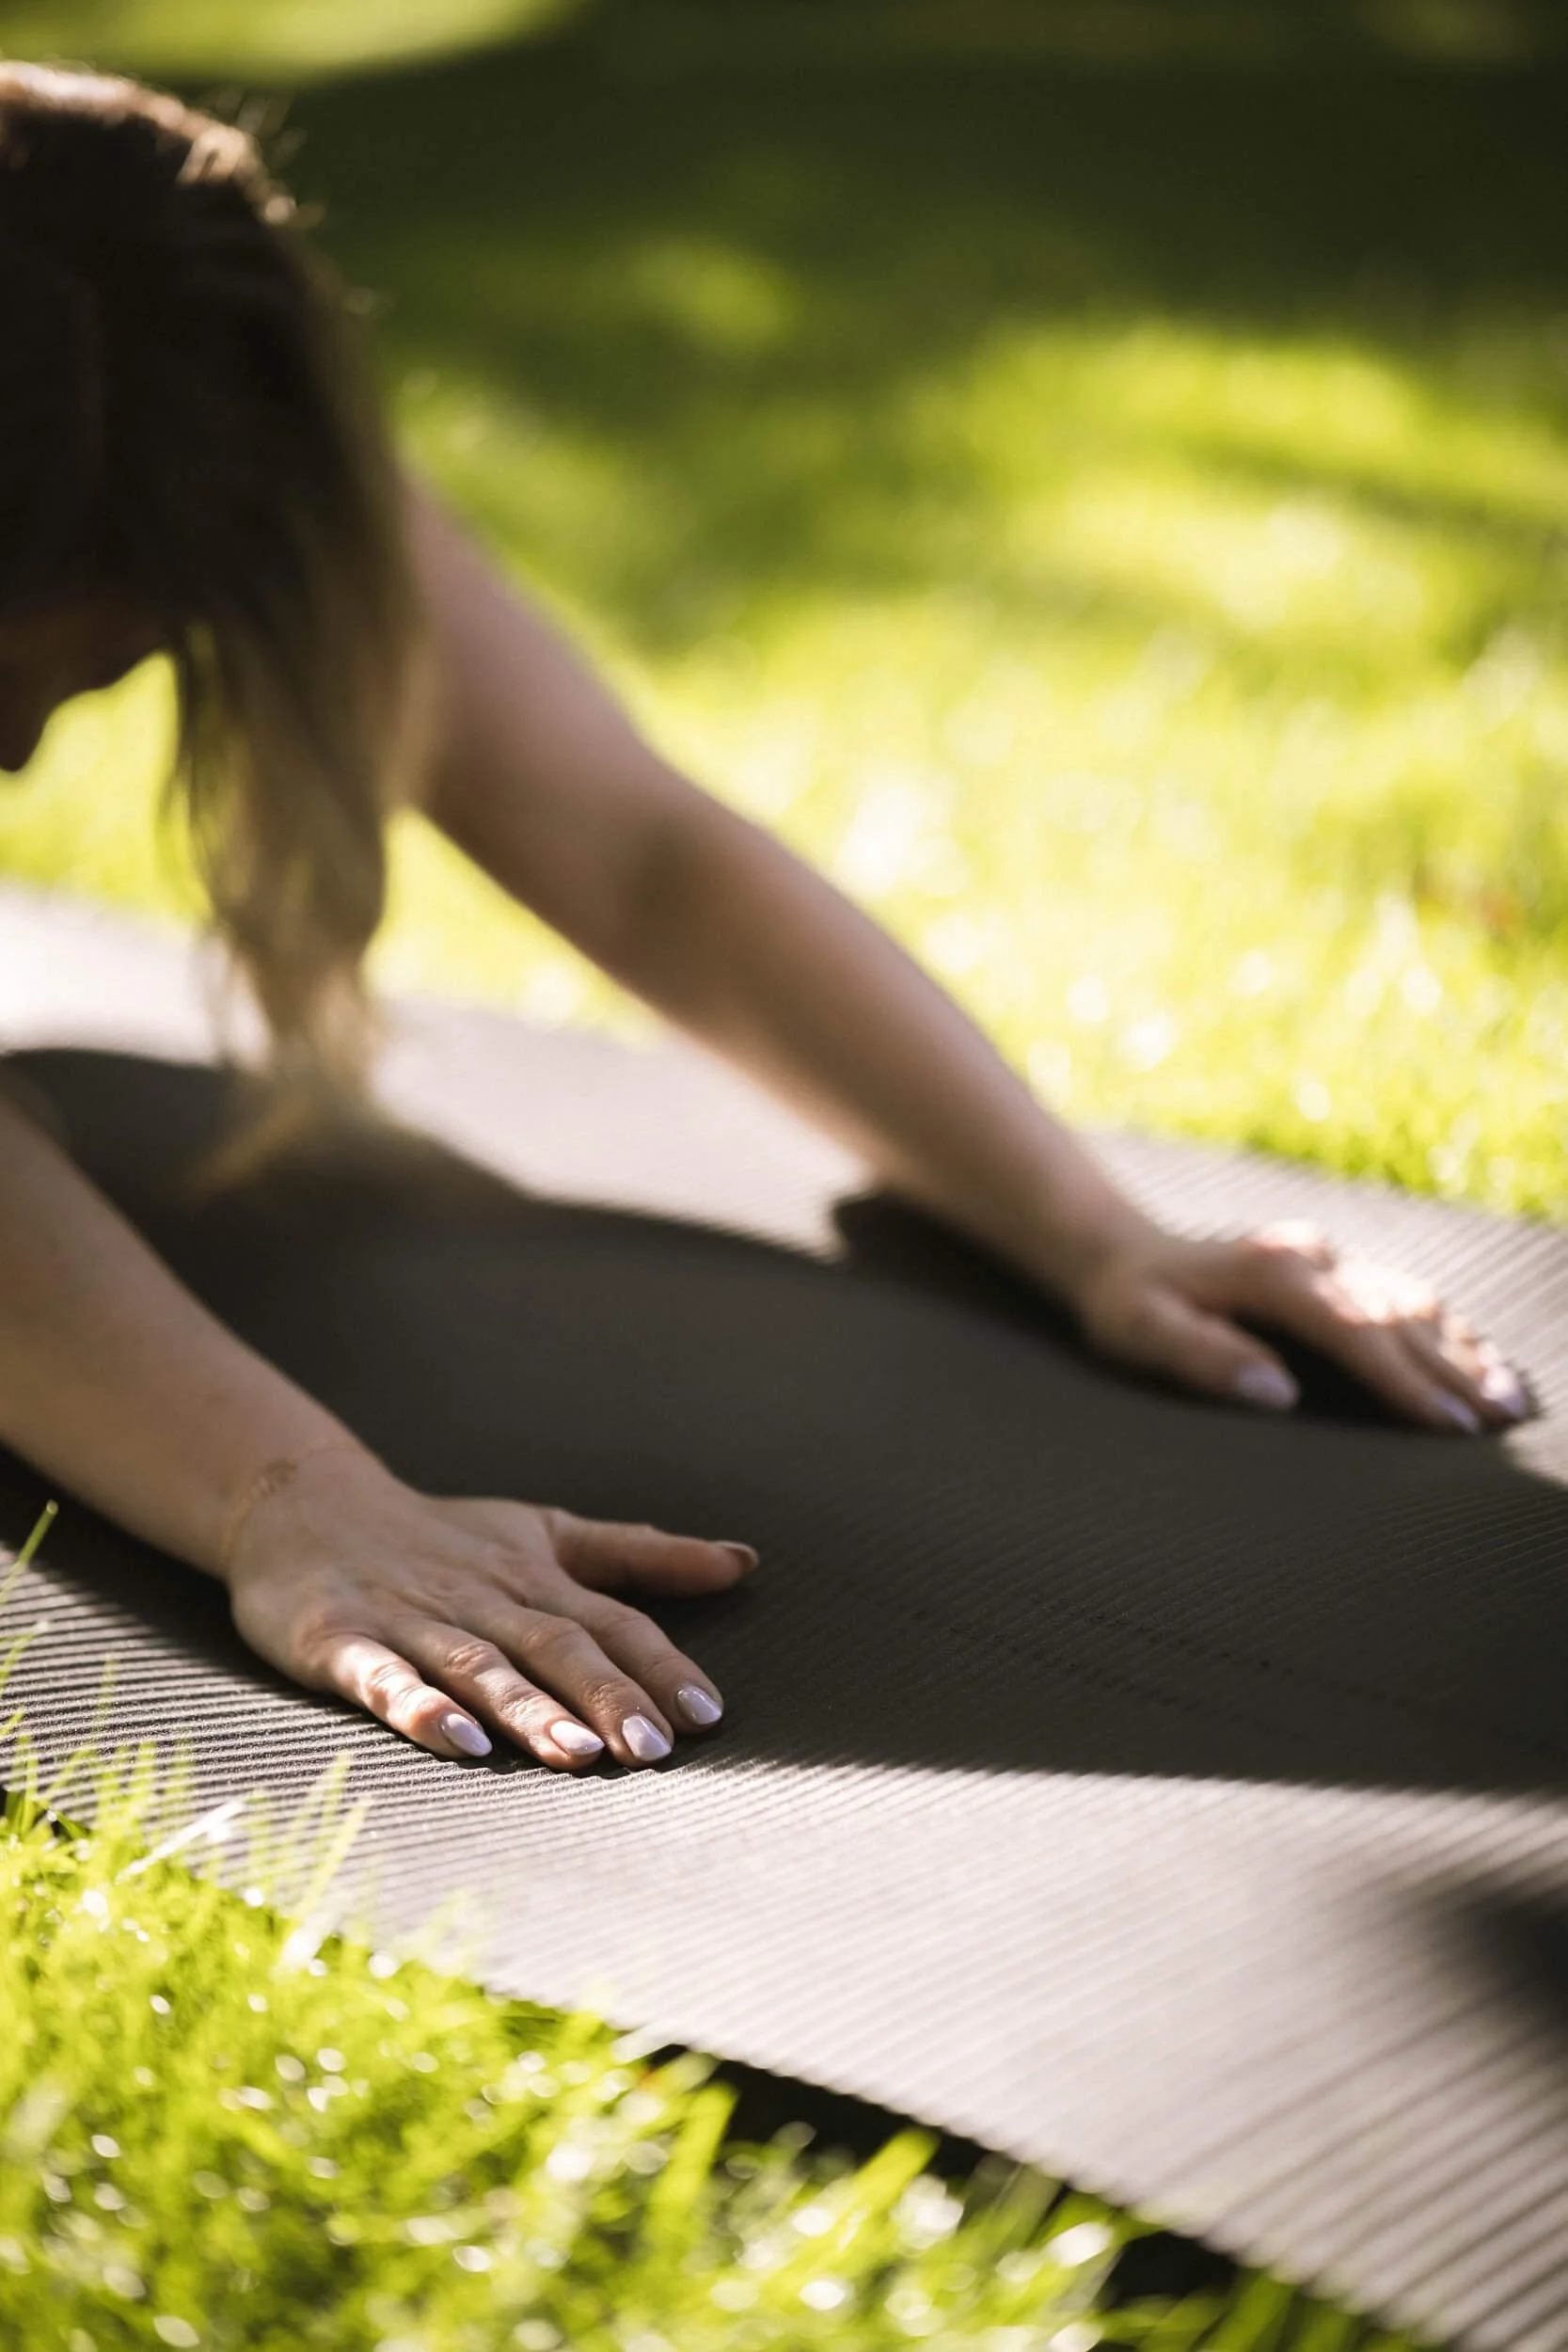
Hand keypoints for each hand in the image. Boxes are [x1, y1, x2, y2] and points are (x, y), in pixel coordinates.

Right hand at [225, 1449, 753, 1767]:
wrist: (302, 1503)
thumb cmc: (442, 1533)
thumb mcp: (546, 1533)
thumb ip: (640, 1555)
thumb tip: (744, 1562)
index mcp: (533, 1577)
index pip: (609, 1622)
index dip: (659, 1666)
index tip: (709, 1715)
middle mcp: (480, 1598)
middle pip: (553, 1647)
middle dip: (606, 1697)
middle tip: (654, 1750)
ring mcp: (409, 1618)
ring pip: (479, 1666)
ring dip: (529, 1710)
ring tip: (577, 1755)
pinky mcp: (340, 1640)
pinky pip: (383, 1677)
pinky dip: (420, 1707)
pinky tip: (458, 1742)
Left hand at [1069, 1218, 1528, 1433]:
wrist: (1118, 1251)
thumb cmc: (1125, 1305)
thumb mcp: (1138, 1333)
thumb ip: (1203, 1359)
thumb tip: (1279, 1394)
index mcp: (1270, 1277)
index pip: (1354, 1333)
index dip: (1404, 1381)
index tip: (1449, 1425)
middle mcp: (1309, 1259)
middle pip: (1397, 1317)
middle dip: (1454, 1371)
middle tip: (1500, 1422)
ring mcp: (1324, 1258)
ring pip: (1412, 1302)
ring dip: (1464, 1349)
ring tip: (1509, 1400)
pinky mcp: (1330, 1267)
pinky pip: (1403, 1295)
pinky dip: (1448, 1329)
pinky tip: (1479, 1360)